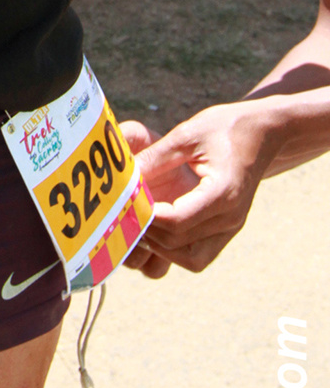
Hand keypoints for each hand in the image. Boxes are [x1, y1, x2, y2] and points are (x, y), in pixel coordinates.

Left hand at [126, 100, 277, 275]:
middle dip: (148, 232)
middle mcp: (230, 218)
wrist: (263, 133)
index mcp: (222, 193)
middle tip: (124, 213)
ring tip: (141, 220)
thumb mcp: (186, 135)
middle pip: (179, 243)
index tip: (124, 201)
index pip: (176, 221)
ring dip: (162, 247)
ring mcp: (232, 228)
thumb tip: (124, 176)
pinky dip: (177, 248)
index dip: (145, 216)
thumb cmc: (224, 128)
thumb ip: (155, 157)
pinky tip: (160, 225)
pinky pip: (200, 254)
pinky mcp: (229, 229)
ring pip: (191, 259)